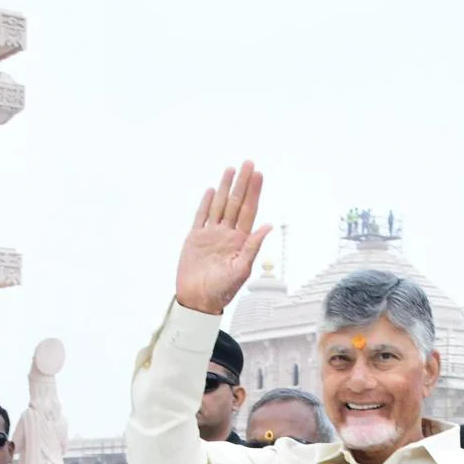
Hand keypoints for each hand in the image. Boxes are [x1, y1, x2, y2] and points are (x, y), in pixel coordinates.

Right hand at [176, 163, 271, 315]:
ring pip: (220, 205)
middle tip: (248, 163)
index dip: (254, 192)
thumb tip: (268, 226)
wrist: (198, 300)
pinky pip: (201, 216)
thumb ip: (253, 246)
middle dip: (242, 183)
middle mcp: (227, 235)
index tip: (258, 175)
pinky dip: (207, 203)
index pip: (249, 211)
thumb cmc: (221, 290)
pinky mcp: (195, 238)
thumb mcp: (241, 269)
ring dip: (226, 188)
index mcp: (239, 241)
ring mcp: (211, 235)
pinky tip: (213, 191)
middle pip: (236, 203)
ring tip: (231, 170)